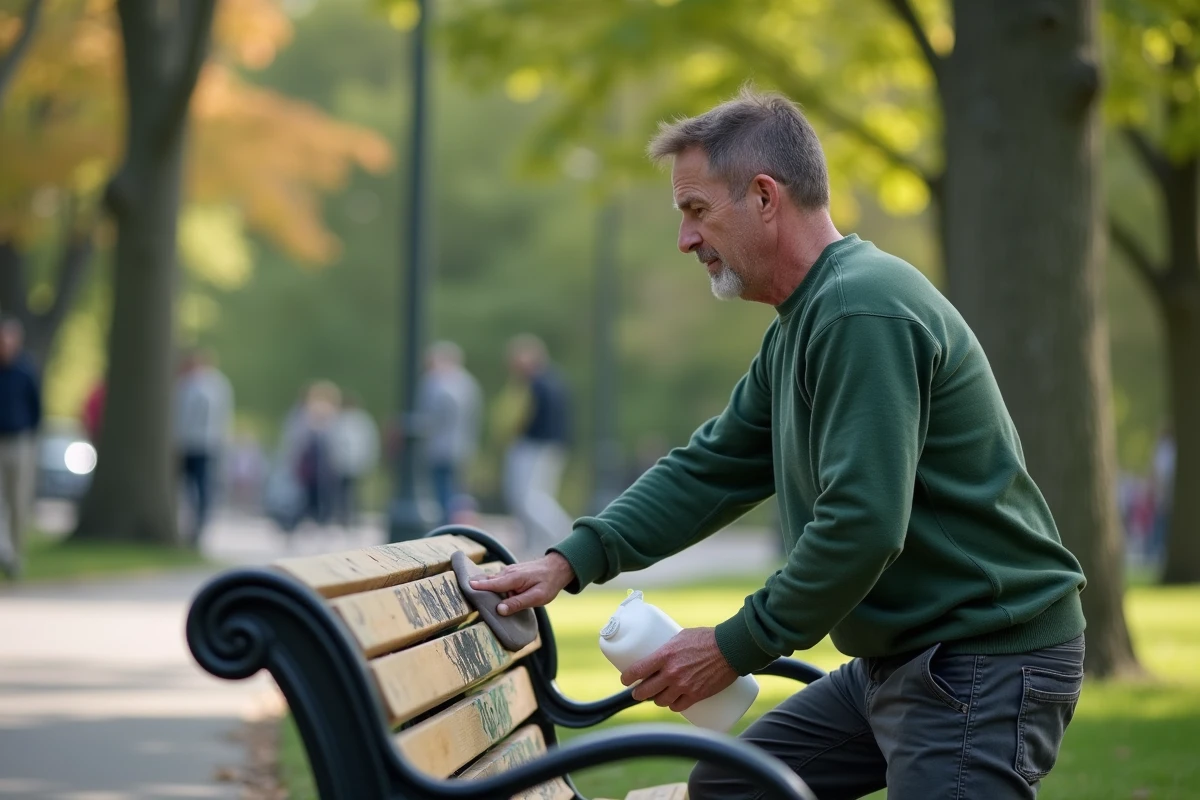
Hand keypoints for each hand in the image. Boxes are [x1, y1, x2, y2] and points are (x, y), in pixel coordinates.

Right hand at [468, 552, 574, 614]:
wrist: (557, 567)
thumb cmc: (549, 583)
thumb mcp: (537, 597)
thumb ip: (518, 603)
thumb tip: (500, 610)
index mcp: (515, 578)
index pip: (494, 584)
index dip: (480, 586)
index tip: (466, 585)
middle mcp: (509, 572)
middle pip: (490, 582)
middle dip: (478, 587)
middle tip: (465, 592)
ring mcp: (509, 571)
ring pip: (494, 581)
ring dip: (487, 588)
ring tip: (475, 594)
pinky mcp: (511, 573)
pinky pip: (498, 580)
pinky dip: (494, 586)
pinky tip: (493, 594)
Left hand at [622, 627, 736, 712]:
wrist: (730, 649)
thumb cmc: (706, 638)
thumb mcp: (681, 636)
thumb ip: (668, 648)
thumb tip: (658, 654)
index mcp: (664, 655)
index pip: (637, 670)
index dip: (627, 677)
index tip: (625, 679)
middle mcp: (671, 673)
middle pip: (645, 691)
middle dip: (638, 693)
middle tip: (638, 691)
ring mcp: (683, 686)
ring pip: (660, 701)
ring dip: (656, 699)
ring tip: (657, 695)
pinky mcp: (696, 695)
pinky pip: (678, 707)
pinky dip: (673, 705)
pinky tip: (672, 702)